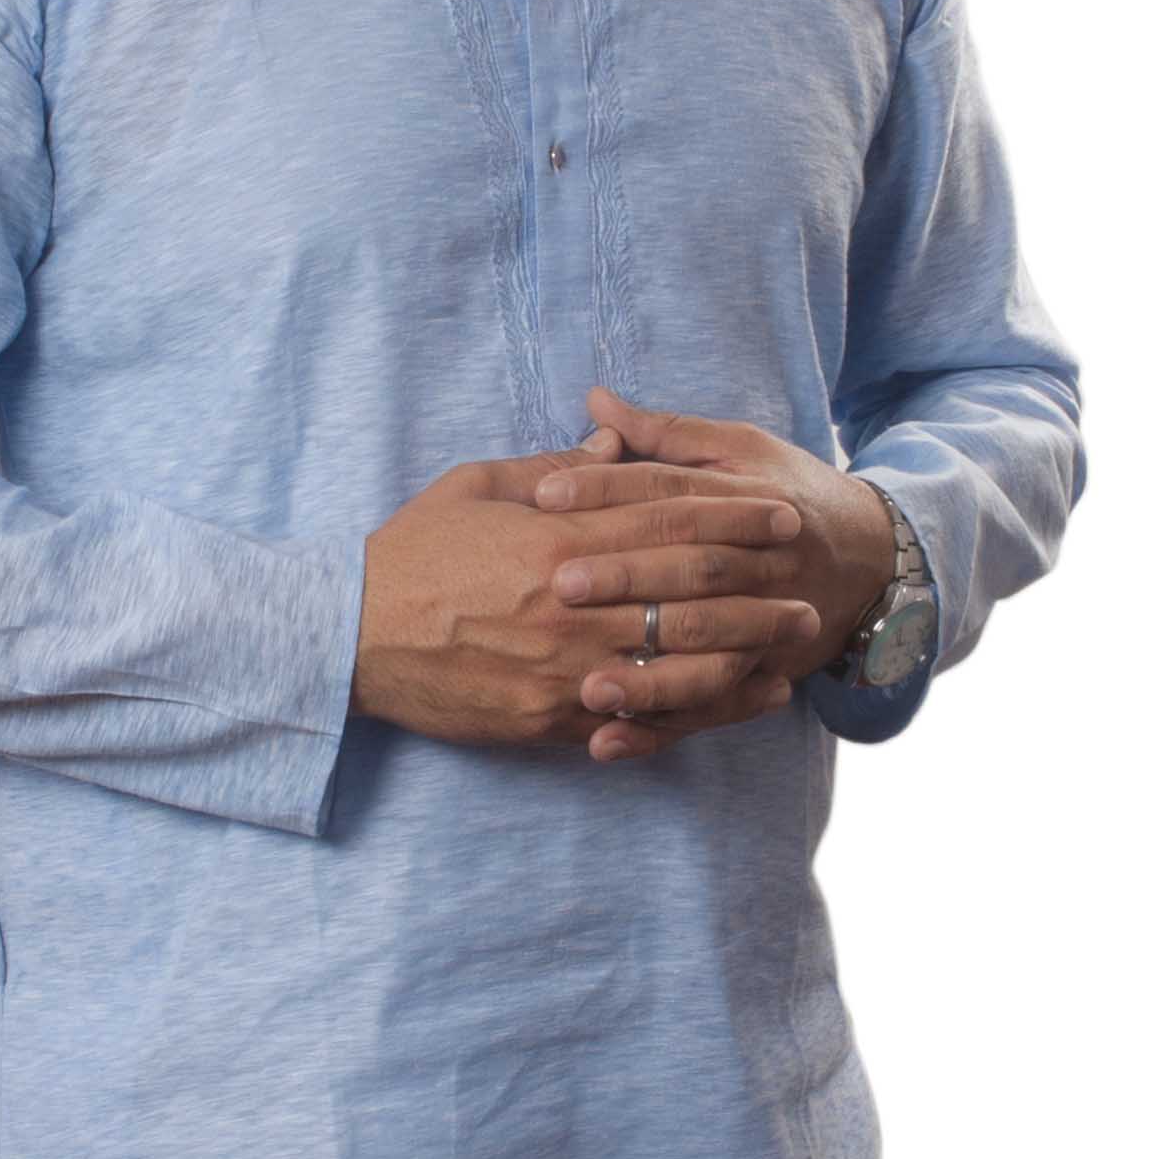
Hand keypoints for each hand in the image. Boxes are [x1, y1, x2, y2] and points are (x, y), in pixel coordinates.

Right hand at [353, 428, 821, 756]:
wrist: (348, 637)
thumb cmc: (411, 554)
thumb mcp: (476, 486)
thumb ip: (552, 466)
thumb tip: (612, 440)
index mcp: (559, 539)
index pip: (670, 521)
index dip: (736, 517)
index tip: (782, 516)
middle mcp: (573, 606)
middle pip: (692, 592)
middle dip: (760, 587)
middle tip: (809, 586)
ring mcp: (566, 669)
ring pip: (681, 662)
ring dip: (747, 653)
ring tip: (790, 647)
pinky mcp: (551, 719)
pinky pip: (641, 717)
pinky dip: (698, 711)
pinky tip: (738, 701)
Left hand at [517, 383, 901, 760]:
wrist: (872, 558)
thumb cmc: (788, 493)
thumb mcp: (738, 450)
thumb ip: (664, 434)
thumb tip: (595, 400)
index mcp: (748, 498)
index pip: (671, 493)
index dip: (609, 490)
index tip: (546, 495)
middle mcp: (762, 563)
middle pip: (691, 570)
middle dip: (627, 578)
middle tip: (559, 585)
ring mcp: (765, 625)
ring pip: (706, 651)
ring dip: (646, 674)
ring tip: (585, 687)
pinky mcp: (760, 674)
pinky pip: (707, 709)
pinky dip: (657, 730)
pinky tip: (604, 743)